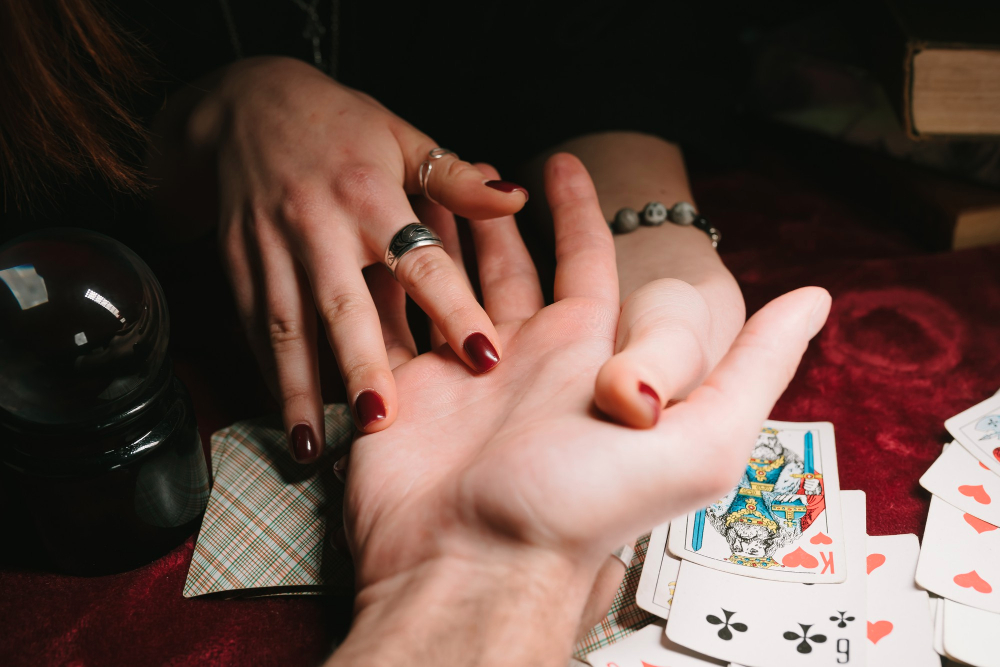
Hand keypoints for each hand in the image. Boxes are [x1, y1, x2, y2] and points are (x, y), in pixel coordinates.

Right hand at [180, 57, 528, 458]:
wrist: (243, 107)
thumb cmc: (339, 126)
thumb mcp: (402, 137)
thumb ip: (457, 180)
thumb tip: (517, 198)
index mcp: (370, 194)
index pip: (421, 259)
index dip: (453, 308)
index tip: (485, 357)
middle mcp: (319, 226)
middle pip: (343, 304)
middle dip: (360, 363)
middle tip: (383, 419)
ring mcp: (271, 248)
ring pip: (285, 326)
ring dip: (297, 389)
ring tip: (309, 448)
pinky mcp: (238, 265)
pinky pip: (252, 326)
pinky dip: (267, 374)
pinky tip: (283, 417)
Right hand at [332, 154, 830, 664]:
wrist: (475, 567)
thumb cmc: (582, 511)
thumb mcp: (699, 442)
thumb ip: (752, 367)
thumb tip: (815, 299)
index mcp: (585, 356)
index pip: (585, 262)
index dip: (576, 211)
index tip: (561, 162)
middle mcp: (524, 360)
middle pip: (510, 267)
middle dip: (495, 217)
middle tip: (470, 168)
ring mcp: (459, 374)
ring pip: (448, 285)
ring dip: (437, 240)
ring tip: (419, 190)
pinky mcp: (406, 390)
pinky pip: (396, 321)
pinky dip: (388, 285)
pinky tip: (376, 250)